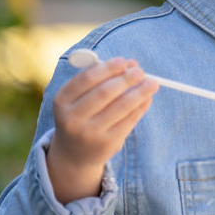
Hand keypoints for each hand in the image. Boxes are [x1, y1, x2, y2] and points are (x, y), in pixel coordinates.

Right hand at [46, 56, 157, 203]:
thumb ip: (99, 78)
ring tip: (152, 83)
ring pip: (120, 107)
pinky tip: (147, 99)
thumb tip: (131, 64)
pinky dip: (141, 107)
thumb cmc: (81, 115)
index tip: (124, 61)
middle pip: (104, 93)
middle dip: (126, 79)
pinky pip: (129, 121)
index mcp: (62, 101)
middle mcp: (72, 118)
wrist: (74, 153)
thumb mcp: (79, 98)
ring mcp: (89, 133)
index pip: (86, 79)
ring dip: (140, 92)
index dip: (107, 68)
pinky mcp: (107, 144)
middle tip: (141, 71)